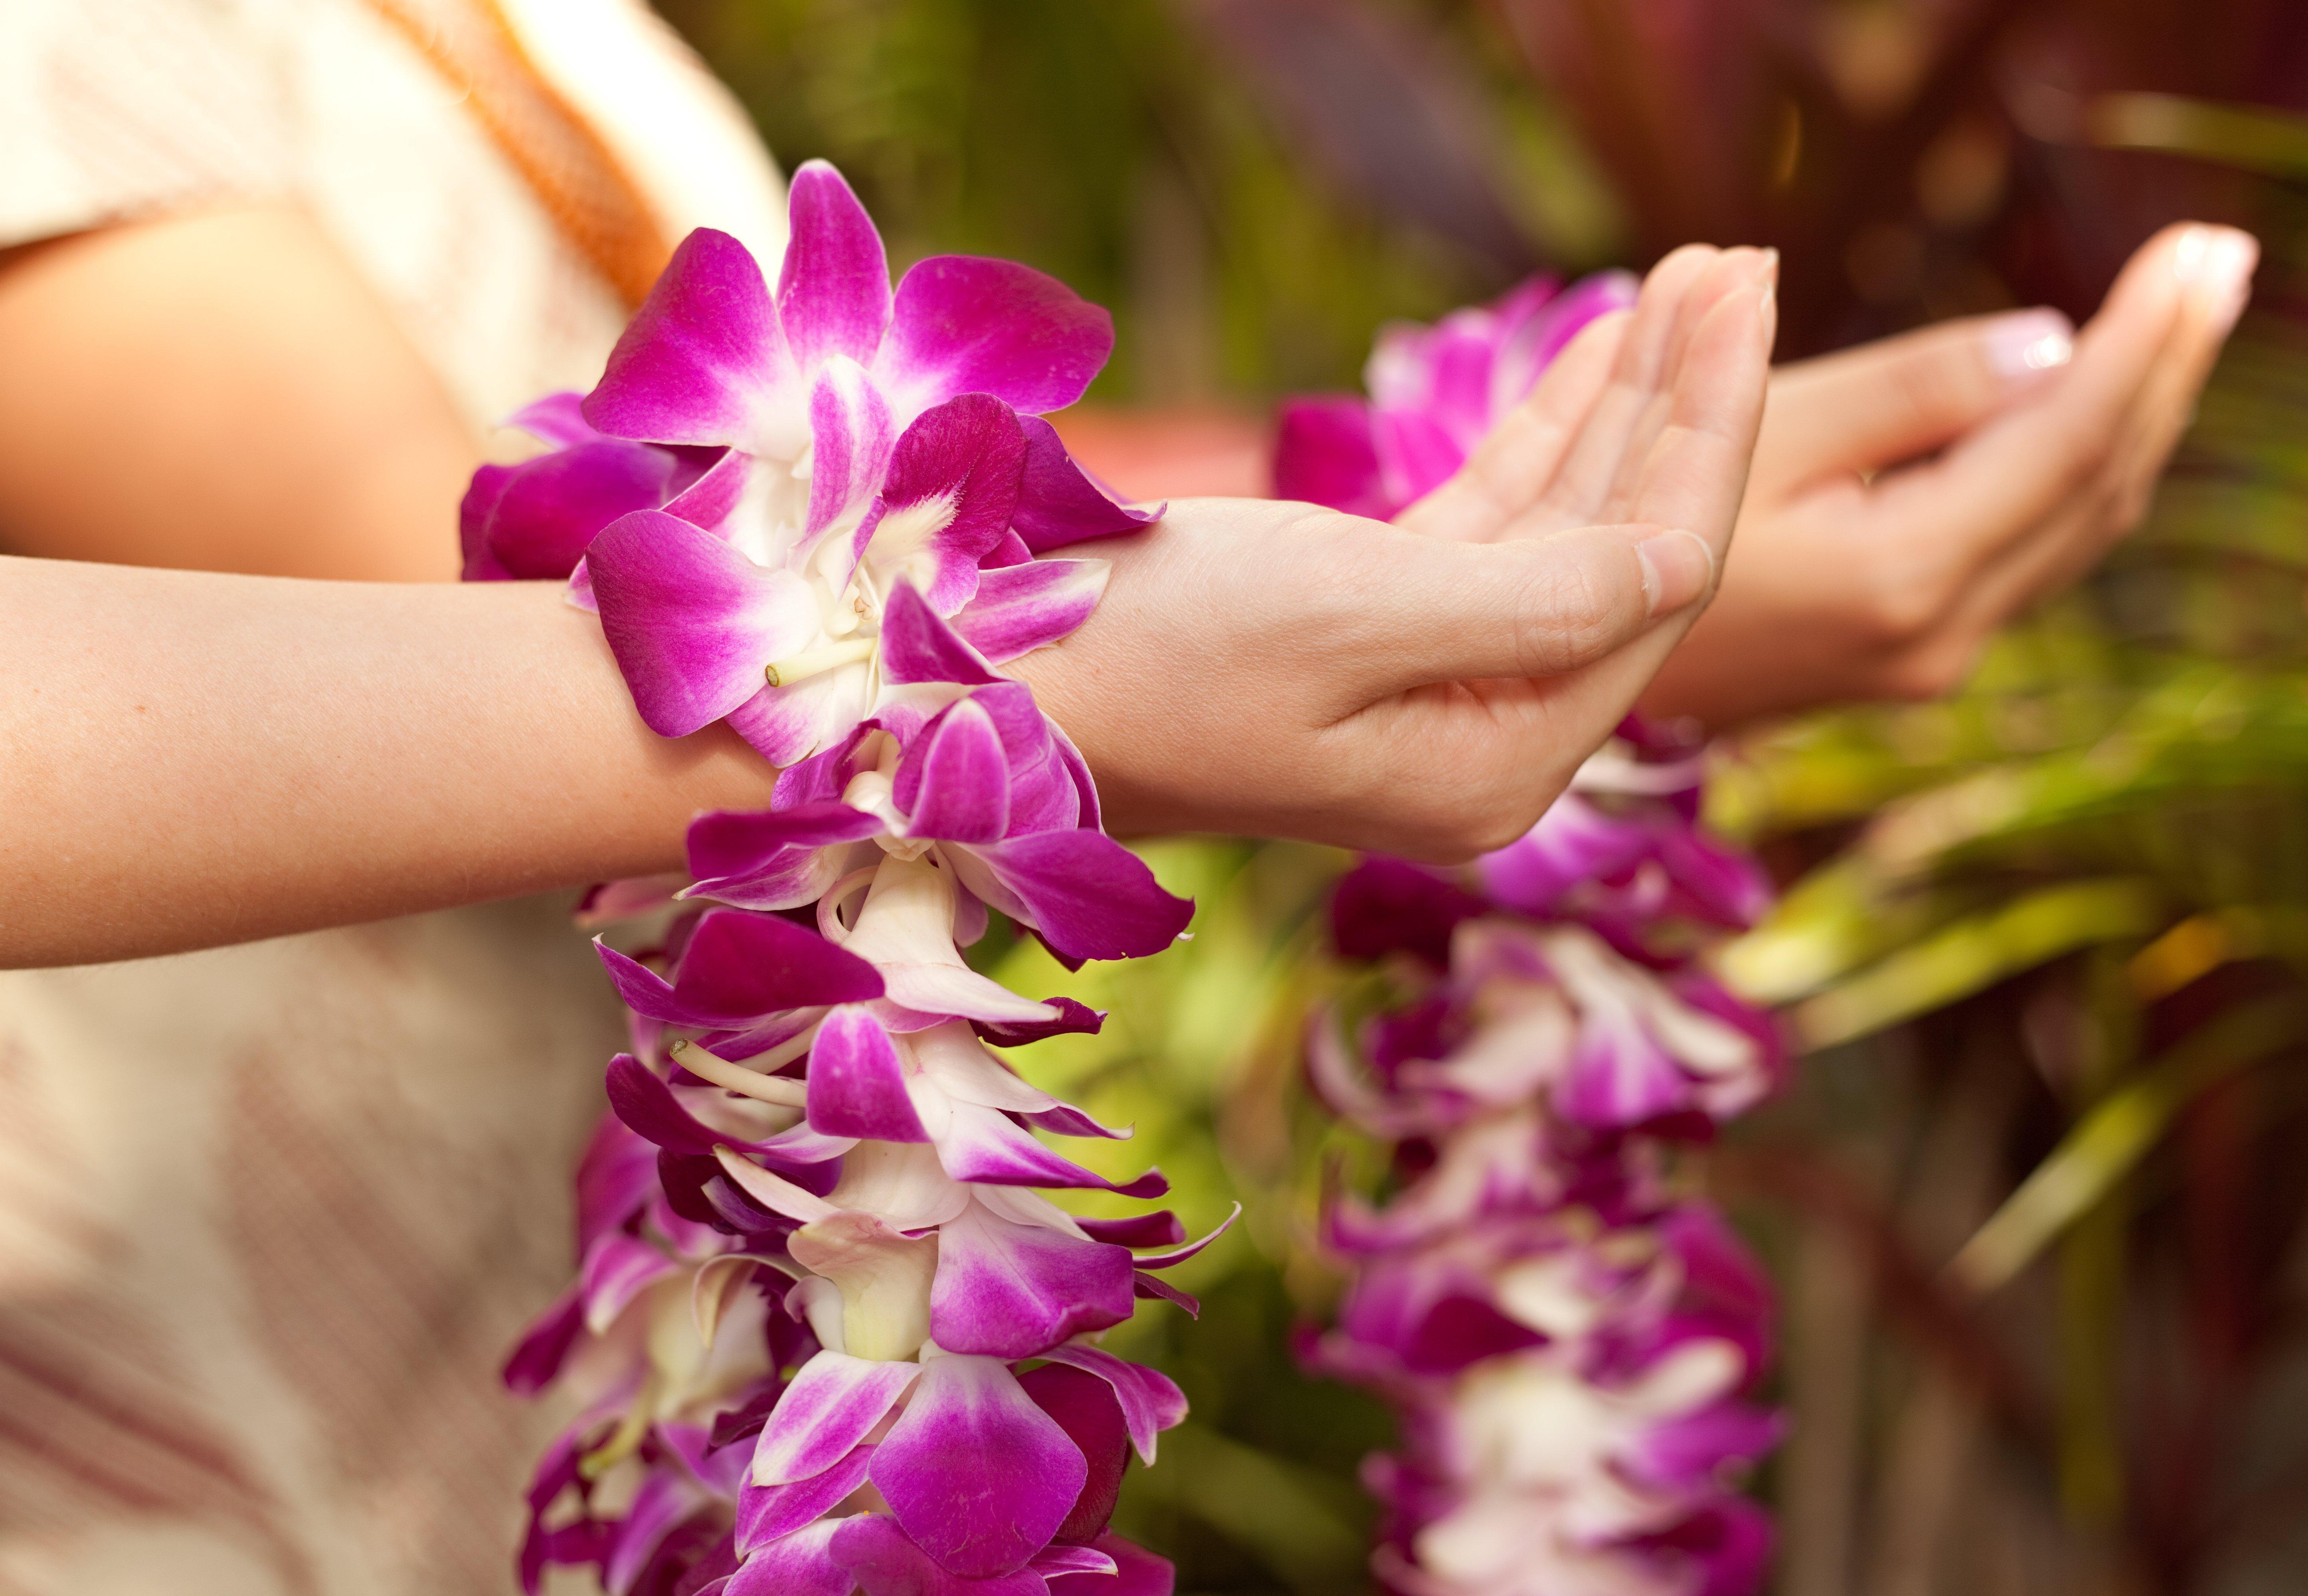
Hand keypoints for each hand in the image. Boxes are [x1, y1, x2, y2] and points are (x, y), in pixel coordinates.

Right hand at [1016, 245, 1776, 860]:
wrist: (988, 682)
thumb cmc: (1150, 652)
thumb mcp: (1352, 614)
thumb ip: (1534, 601)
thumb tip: (1676, 561)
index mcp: (1493, 768)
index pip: (1653, 585)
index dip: (1705, 435)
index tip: (1740, 298)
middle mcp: (1480, 742)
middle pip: (1623, 553)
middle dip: (1683, 407)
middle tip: (1737, 265)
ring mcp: (1429, 693)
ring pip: (1563, 532)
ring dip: (1621, 407)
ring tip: (1688, 285)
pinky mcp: (1374, 638)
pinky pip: (1494, 531)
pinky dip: (1541, 439)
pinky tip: (1595, 356)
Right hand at [1639, 222, 2256, 726]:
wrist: (1561, 664)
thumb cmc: (1623, 530)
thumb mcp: (1749, 438)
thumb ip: (1905, 394)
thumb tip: (2052, 349)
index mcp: (1898, 577)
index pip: (2069, 442)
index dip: (2144, 340)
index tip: (2196, 251)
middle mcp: (1935, 636)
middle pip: (2100, 489)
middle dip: (2167, 370)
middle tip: (2219, 262)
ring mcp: (1927, 659)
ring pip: (2079, 527)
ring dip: (2136, 419)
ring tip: (2183, 318)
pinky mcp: (1909, 656)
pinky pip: (2034, 553)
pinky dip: (2079, 470)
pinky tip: (2096, 406)